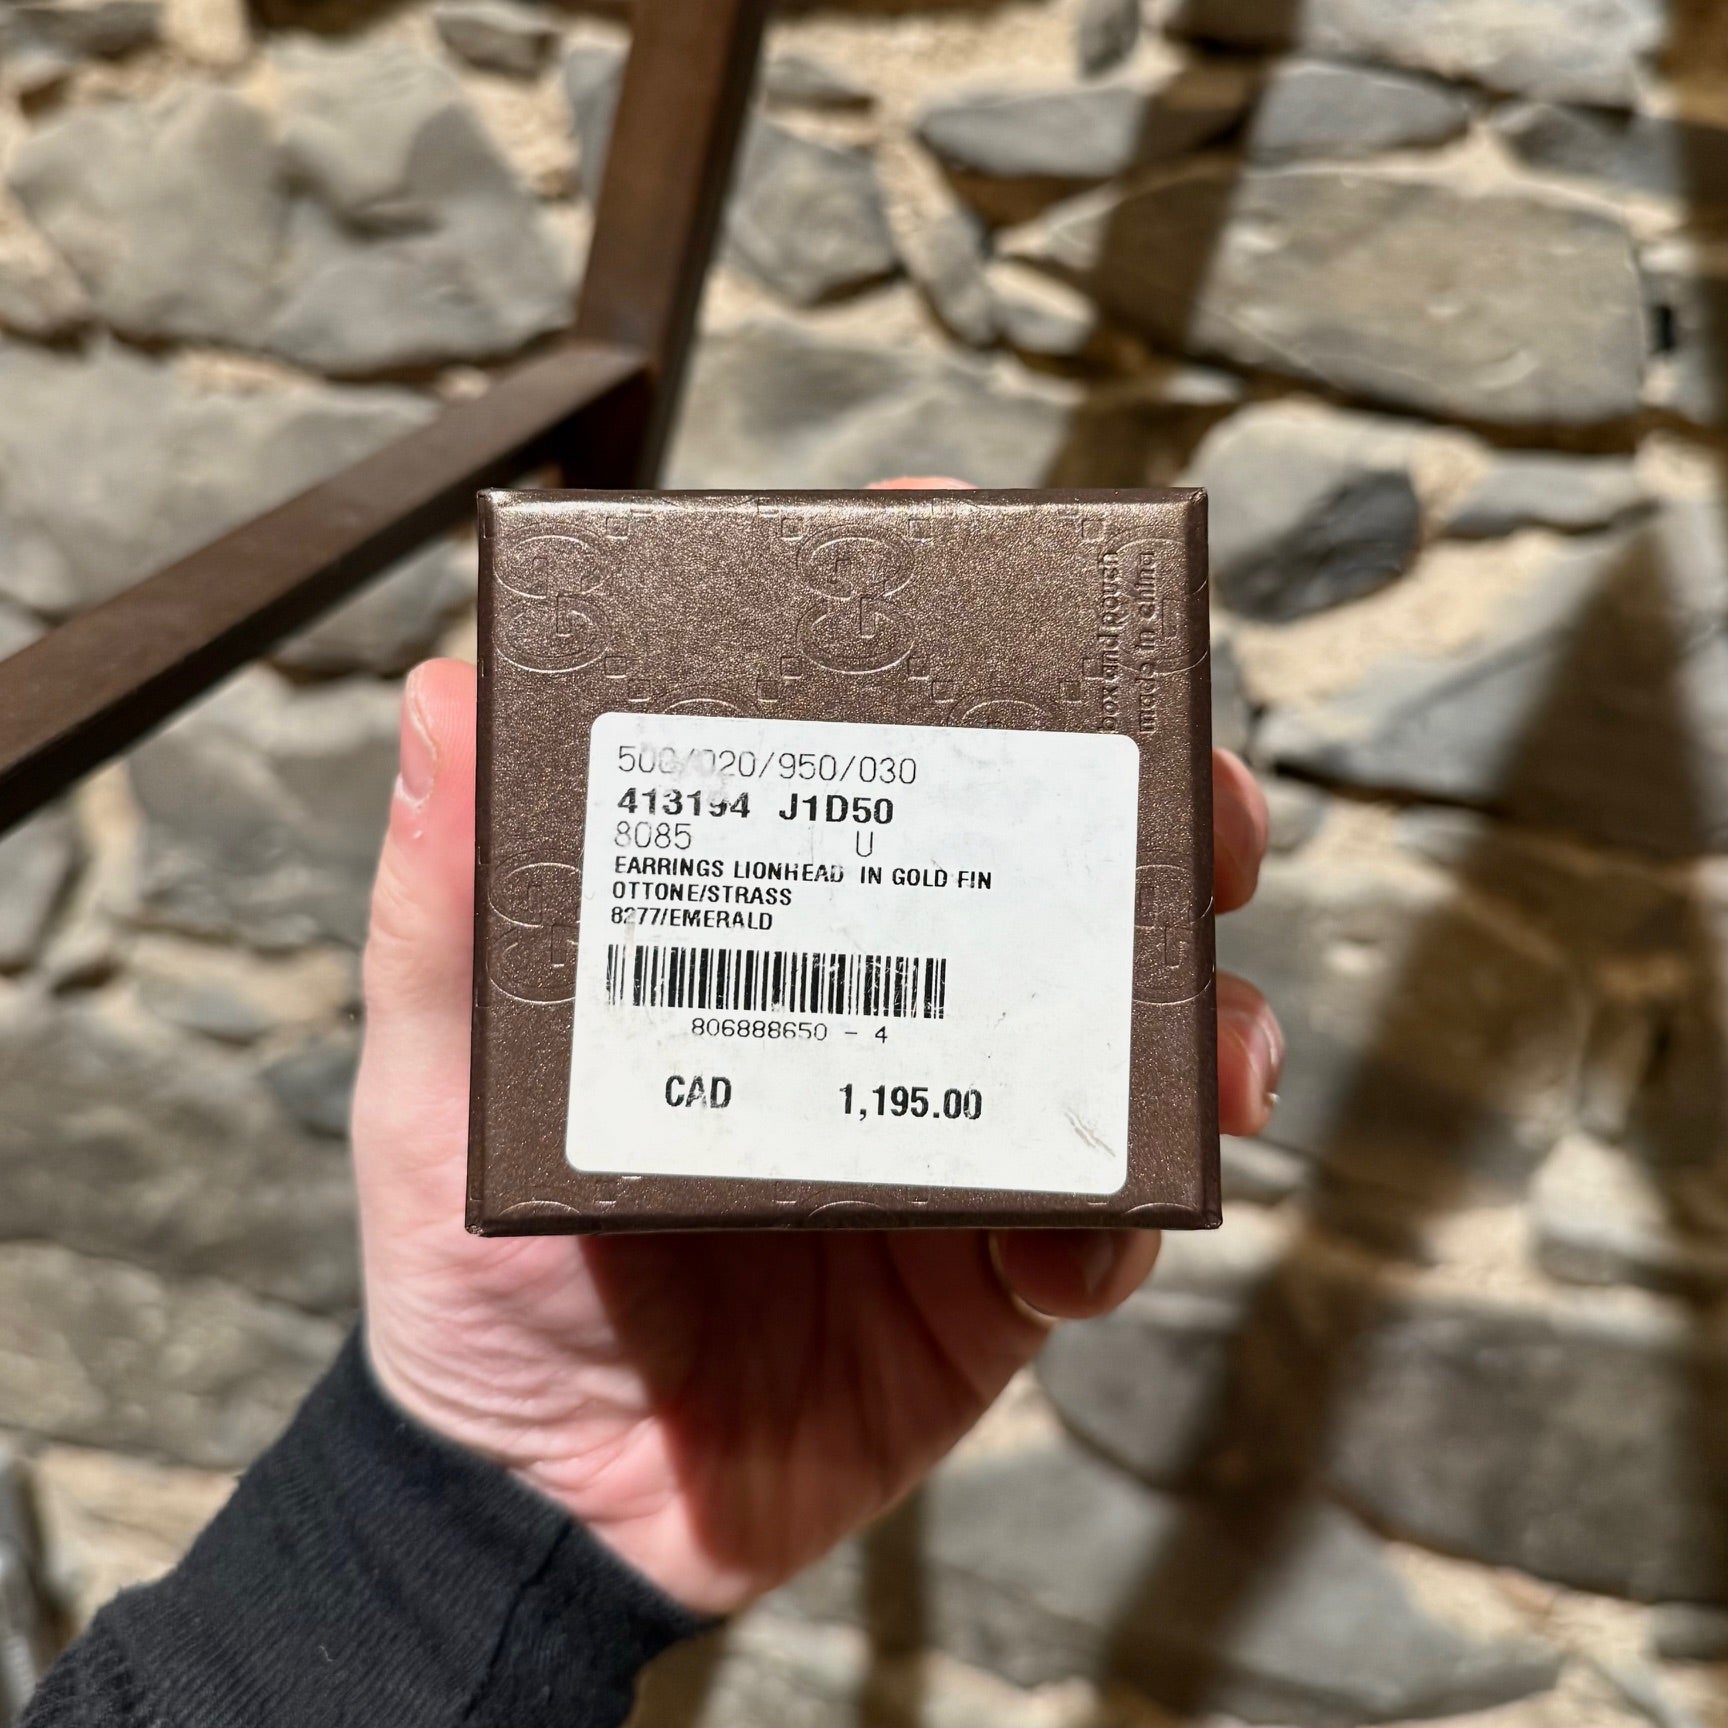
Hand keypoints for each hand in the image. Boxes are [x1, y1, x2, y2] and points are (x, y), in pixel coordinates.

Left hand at [354, 573, 1278, 1623]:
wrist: (547, 1505)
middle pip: (1051, 861)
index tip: (986, 547)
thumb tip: (438, 694)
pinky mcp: (997, 1268)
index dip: (949, 641)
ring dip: (1198, 1009)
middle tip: (1198, 807)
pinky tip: (1083, 1241)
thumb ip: (444, 910)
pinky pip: (1106, 1221)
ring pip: (1124, 1024)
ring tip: (1212, 1041)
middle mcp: (881, 1001)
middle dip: (1154, 807)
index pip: (871, 752)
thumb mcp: (439, 1080)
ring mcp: (952, 1129)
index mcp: (771, 928)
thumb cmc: (479, 1272)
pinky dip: (1124, 1218)